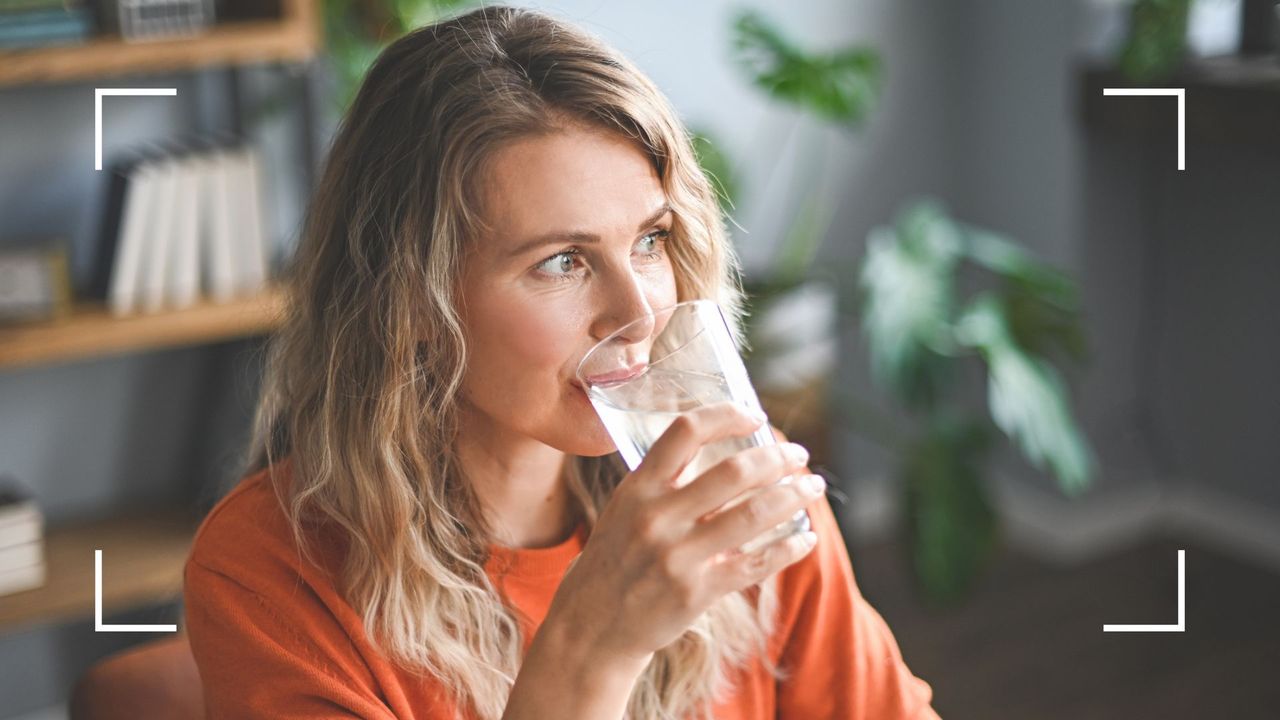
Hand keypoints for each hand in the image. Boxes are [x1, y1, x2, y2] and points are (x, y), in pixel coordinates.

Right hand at [543, 402, 824, 670]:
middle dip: (777, 457)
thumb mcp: (625, 509)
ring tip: (812, 487)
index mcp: (638, 488)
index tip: (756, 415)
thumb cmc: (617, 559)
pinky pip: (755, 564)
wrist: (592, 624)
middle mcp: (656, 517)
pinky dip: (788, 548)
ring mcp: (676, 556)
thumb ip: (665, 482)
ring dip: (793, 496)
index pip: (686, 432)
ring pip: (753, 515)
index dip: (726, 415)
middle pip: (733, 472)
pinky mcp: (695, 592)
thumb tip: (725, 455)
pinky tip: (806, 538)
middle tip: (799, 454)